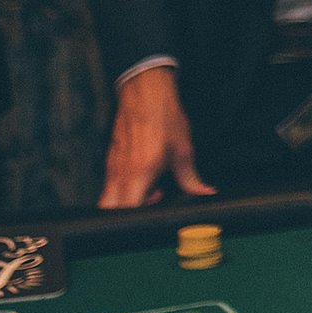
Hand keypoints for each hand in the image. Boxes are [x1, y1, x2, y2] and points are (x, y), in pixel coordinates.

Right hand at [99, 65, 214, 206]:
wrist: (145, 93)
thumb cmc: (164, 118)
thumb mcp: (183, 150)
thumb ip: (191, 178)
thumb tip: (204, 193)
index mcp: (139, 173)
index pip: (127, 210)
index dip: (138, 219)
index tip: (154, 215)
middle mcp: (120, 173)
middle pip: (109, 211)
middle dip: (129, 215)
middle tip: (153, 203)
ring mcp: (112, 168)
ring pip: (107, 199)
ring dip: (127, 202)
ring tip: (152, 191)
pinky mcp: (111, 161)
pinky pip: (110, 185)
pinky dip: (125, 190)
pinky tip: (145, 178)